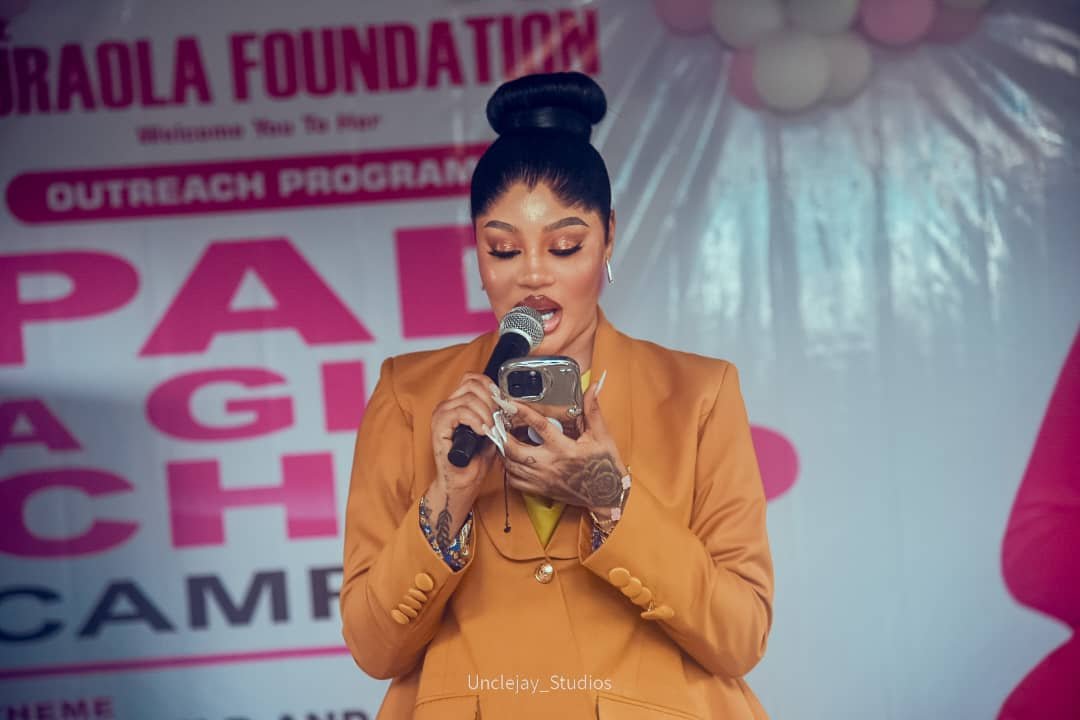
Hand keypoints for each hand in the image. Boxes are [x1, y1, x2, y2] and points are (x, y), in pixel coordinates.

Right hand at [427, 373, 500, 539]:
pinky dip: (475, 420)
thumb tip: (506, 402)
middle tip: (496, 420)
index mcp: (458, 403)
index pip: (474, 379)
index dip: (491, 387)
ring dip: (486, 414)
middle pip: (472, 384)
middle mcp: (447, 405)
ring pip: (469, 398)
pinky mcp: (439, 426)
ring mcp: (441, 414)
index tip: (501, 404)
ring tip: (490, 430)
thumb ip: (494, 414)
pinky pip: (460, 412)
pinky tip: (481, 432)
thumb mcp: (491, 431)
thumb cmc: (474, 461)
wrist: (463, 482)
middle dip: (491, 401)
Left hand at [501, 381, 627, 515]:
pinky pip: (514, 482)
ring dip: (503, 451)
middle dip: (502, 435)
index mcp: (565, 449)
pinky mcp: (540, 490)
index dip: (523, 412)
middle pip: (515, 449)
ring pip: (511, 466)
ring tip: (501, 438)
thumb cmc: (604, 465)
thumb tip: (594, 387)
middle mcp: (550, 465)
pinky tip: (510, 459)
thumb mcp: (601, 436)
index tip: (510, 402)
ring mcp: (543, 479)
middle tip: (496, 423)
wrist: (606, 495)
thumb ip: (592, 411)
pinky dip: (508, 470)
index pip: (539, 426)